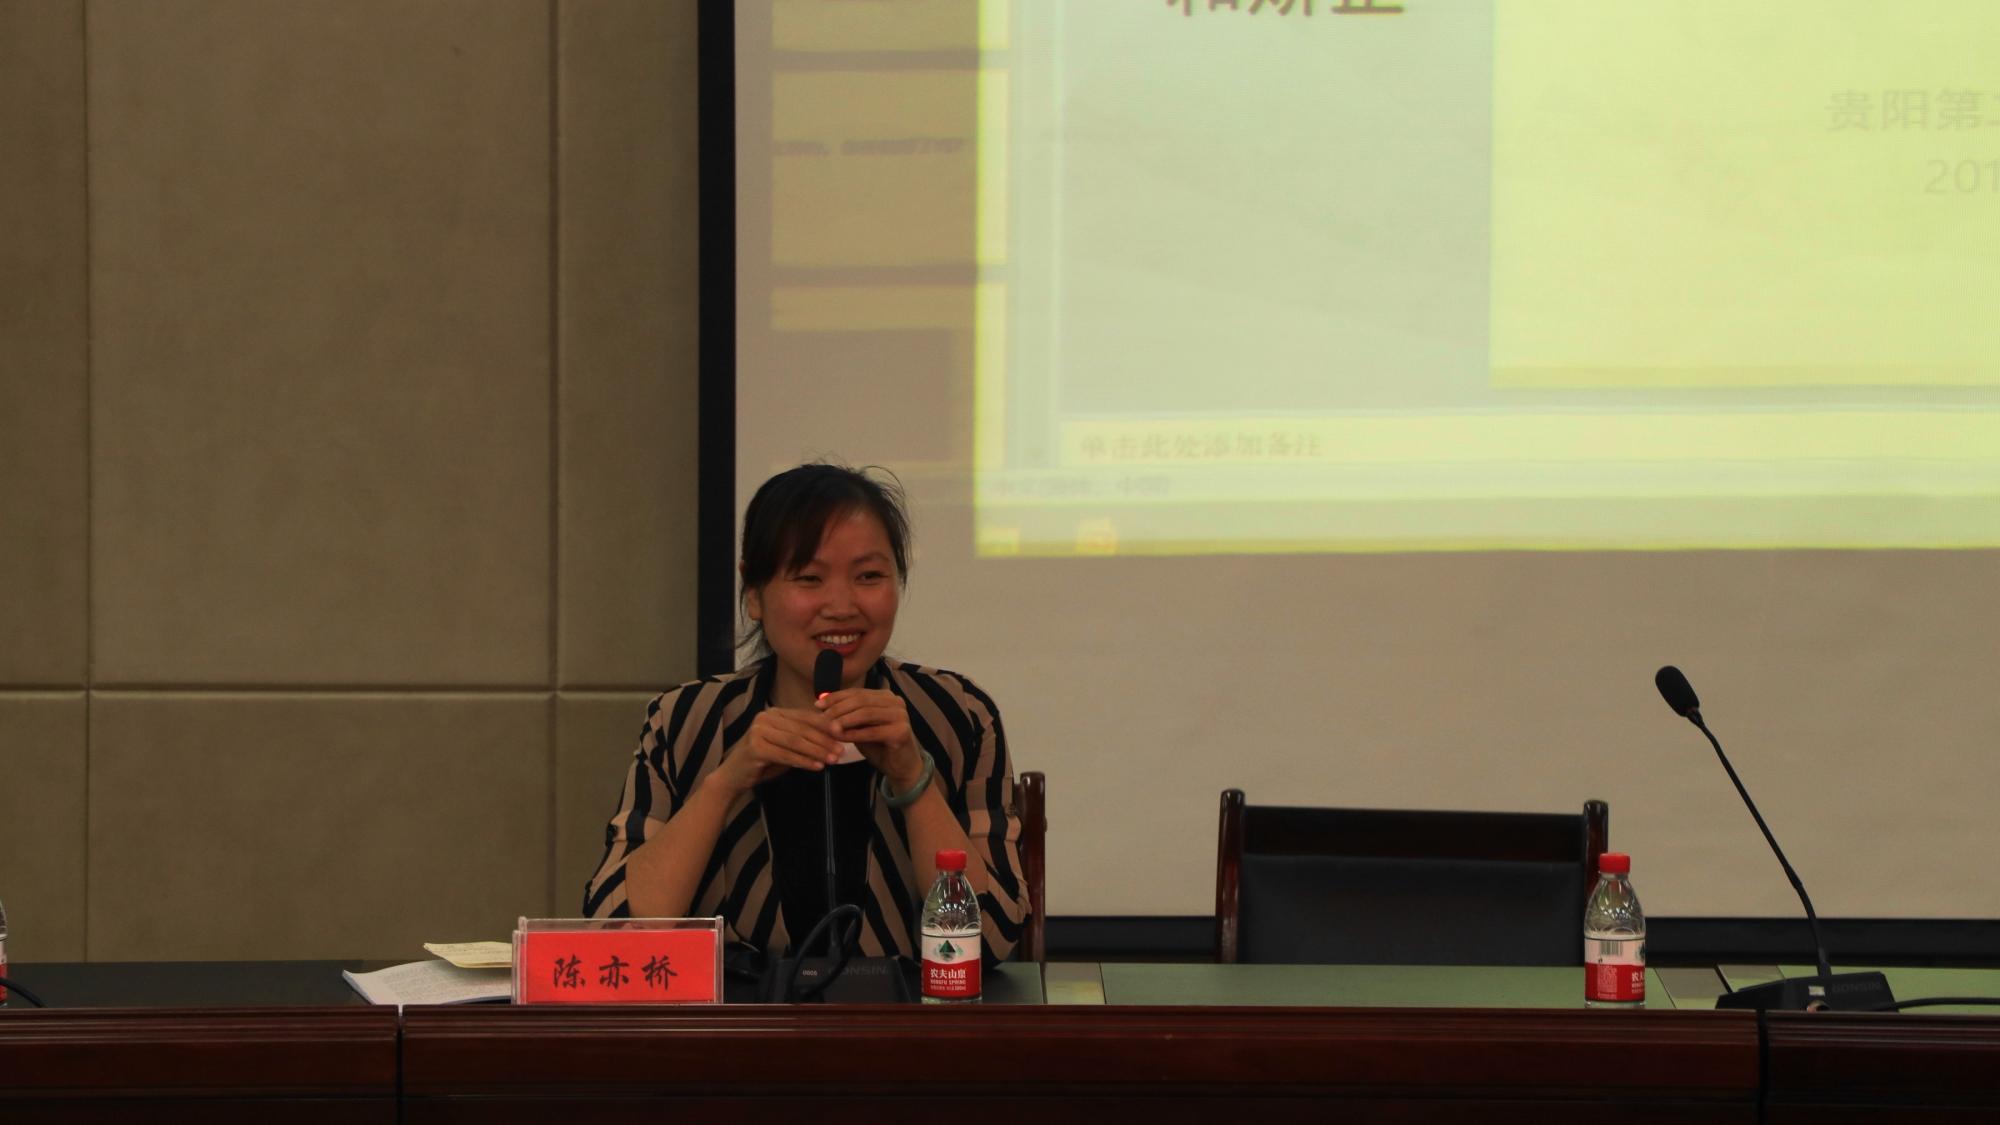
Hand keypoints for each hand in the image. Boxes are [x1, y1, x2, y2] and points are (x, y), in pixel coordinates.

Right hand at [711, 707, 842, 795]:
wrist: (734, 777)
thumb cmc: (763, 762)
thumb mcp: (786, 747)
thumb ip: (804, 739)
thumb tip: (834, 738)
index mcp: (775, 713)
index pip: (805, 717)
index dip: (826, 725)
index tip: (844, 735)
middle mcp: (765, 717)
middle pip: (802, 729)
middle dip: (824, 740)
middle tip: (842, 751)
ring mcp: (758, 730)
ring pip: (796, 741)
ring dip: (817, 751)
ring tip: (834, 760)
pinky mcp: (755, 747)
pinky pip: (785, 754)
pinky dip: (803, 761)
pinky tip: (817, 767)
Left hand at [817, 688, 921, 789]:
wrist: (902, 767)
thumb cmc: (880, 746)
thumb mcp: (860, 726)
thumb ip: (846, 714)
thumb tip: (821, 701)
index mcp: (885, 696)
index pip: (857, 692)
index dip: (836, 697)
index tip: (818, 704)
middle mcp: (895, 702)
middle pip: (861, 701)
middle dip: (838, 708)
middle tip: (822, 718)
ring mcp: (901, 715)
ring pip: (866, 713)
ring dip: (845, 720)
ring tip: (829, 728)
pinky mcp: (901, 732)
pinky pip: (872, 731)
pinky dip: (854, 734)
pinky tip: (841, 738)